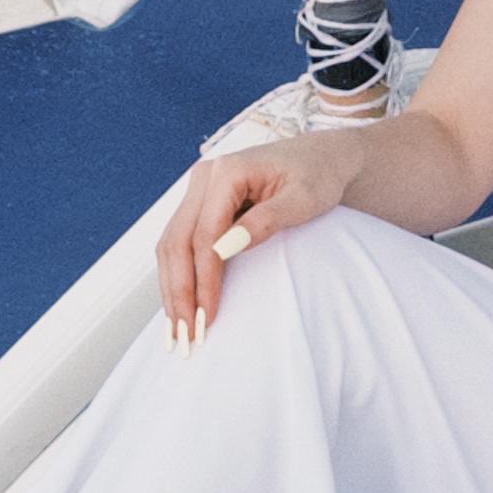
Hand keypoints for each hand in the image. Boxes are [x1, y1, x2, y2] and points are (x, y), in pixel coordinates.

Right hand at [154, 117, 368, 341]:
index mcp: (227, 171)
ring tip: (177, 328)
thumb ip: (265, 221)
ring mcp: (199, 189)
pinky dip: (177, 274)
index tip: (207, 317)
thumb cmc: (317, 177)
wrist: (321, 158)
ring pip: (171, 243)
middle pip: (177, 241)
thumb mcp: (302, 200)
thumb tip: (223, 249)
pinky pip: (180, 241)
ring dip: (172, 288)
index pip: (204, 235)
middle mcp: (204, 177)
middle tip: (185, 334)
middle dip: (179, 291)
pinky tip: (180, 303)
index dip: (203, 280)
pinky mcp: (201, 203)